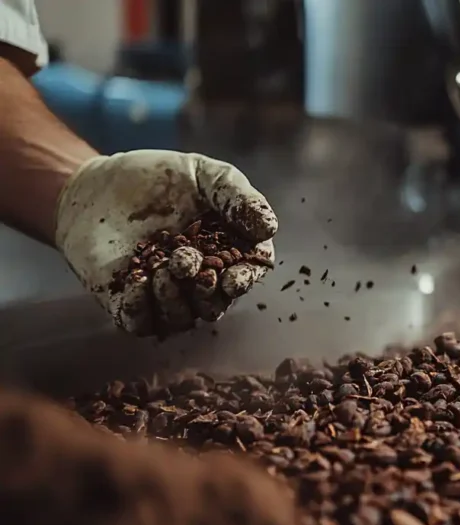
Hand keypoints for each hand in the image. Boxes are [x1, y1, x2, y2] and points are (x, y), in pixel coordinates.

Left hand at [55, 150, 276, 336]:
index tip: (232, 279)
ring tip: (160, 270)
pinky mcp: (127, 301)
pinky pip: (140, 323)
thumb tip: (269, 228)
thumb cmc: (159, 178)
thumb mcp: (205, 174)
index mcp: (227, 252)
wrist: (98, 183)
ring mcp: (164, 294)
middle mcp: (199, 279)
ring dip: (174, 300)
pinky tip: (137, 282)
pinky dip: (142, 310)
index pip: (246, 275)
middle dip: (205, 292)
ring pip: (180, 318)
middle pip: (215, 304)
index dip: (243, 281)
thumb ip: (238, 197)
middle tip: (185, 262)